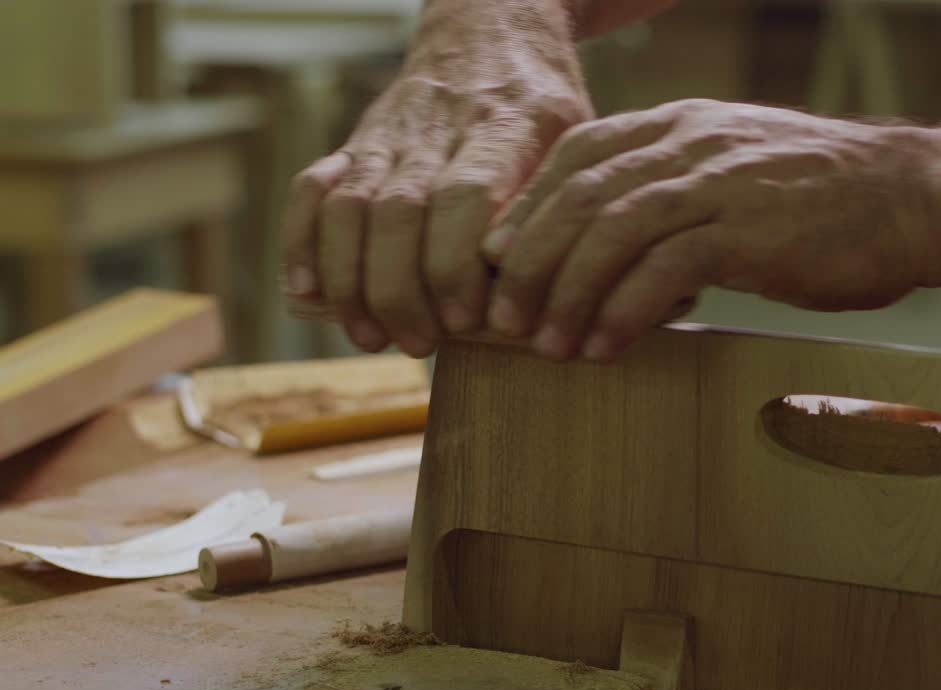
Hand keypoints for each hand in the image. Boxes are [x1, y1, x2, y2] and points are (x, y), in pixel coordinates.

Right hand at [282, 1, 592, 356]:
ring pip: (351, 206)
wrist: (492, 30)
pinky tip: (307, 292)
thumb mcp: (574, 143)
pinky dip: (302, 241)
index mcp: (505, 126)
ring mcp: (388, 135)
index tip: (464, 319)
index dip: (455, 265)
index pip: (465, 197)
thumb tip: (530, 293)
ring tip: (372, 336)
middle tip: (419, 343)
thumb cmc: (543, 106)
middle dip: (401, 290)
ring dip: (351, 282)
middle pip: (400, 212)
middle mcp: (438, 129)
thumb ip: (551, 208)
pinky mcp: (355, 143)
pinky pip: (312, 188)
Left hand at [482, 99, 935, 361]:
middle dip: (529, 260)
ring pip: (609, 231)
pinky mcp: (747, 229)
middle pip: (578, 195)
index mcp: (682, 124)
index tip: (502, 261)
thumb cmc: (829, 198)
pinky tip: (604, 347)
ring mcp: (718, 181)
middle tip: (503, 317)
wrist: (916, 198)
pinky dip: (622, 311)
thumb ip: (680, 190)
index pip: (578, 154)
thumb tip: (623, 247)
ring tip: (546, 344)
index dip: (529, 210)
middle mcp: (690, 142)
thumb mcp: (741, 171)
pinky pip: (661, 269)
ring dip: (566, 293)